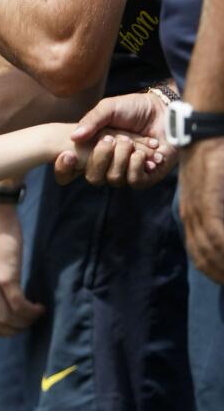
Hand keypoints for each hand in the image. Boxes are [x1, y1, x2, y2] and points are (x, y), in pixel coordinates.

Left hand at [0, 202, 43, 335]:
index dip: (0, 331)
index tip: (14, 327)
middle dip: (16, 329)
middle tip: (29, 322)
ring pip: (9, 318)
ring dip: (26, 321)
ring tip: (36, 313)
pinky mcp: (6, 276)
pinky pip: (19, 304)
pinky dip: (31, 311)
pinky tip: (39, 306)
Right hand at [54, 91, 174, 188]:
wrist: (164, 109)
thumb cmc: (134, 108)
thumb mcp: (108, 108)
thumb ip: (91, 121)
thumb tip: (73, 137)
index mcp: (92, 151)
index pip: (68, 172)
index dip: (63, 168)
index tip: (67, 154)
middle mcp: (107, 165)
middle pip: (92, 177)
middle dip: (100, 157)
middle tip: (109, 139)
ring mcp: (126, 172)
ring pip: (113, 179)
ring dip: (121, 158)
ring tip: (130, 141)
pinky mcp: (147, 176)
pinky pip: (134, 181)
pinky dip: (137, 165)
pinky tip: (146, 153)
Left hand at [180, 138, 223, 283]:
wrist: (206, 131)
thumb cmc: (216, 156)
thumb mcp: (215, 187)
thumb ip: (218, 206)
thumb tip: (220, 215)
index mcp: (192, 212)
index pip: (198, 251)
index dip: (213, 269)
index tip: (223, 279)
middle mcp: (191, 214)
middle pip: (203, 256)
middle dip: (220, 273)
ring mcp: (198, 208)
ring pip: (210, 250)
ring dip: (223, 265)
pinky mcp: (207, 201)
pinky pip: (216, 235)